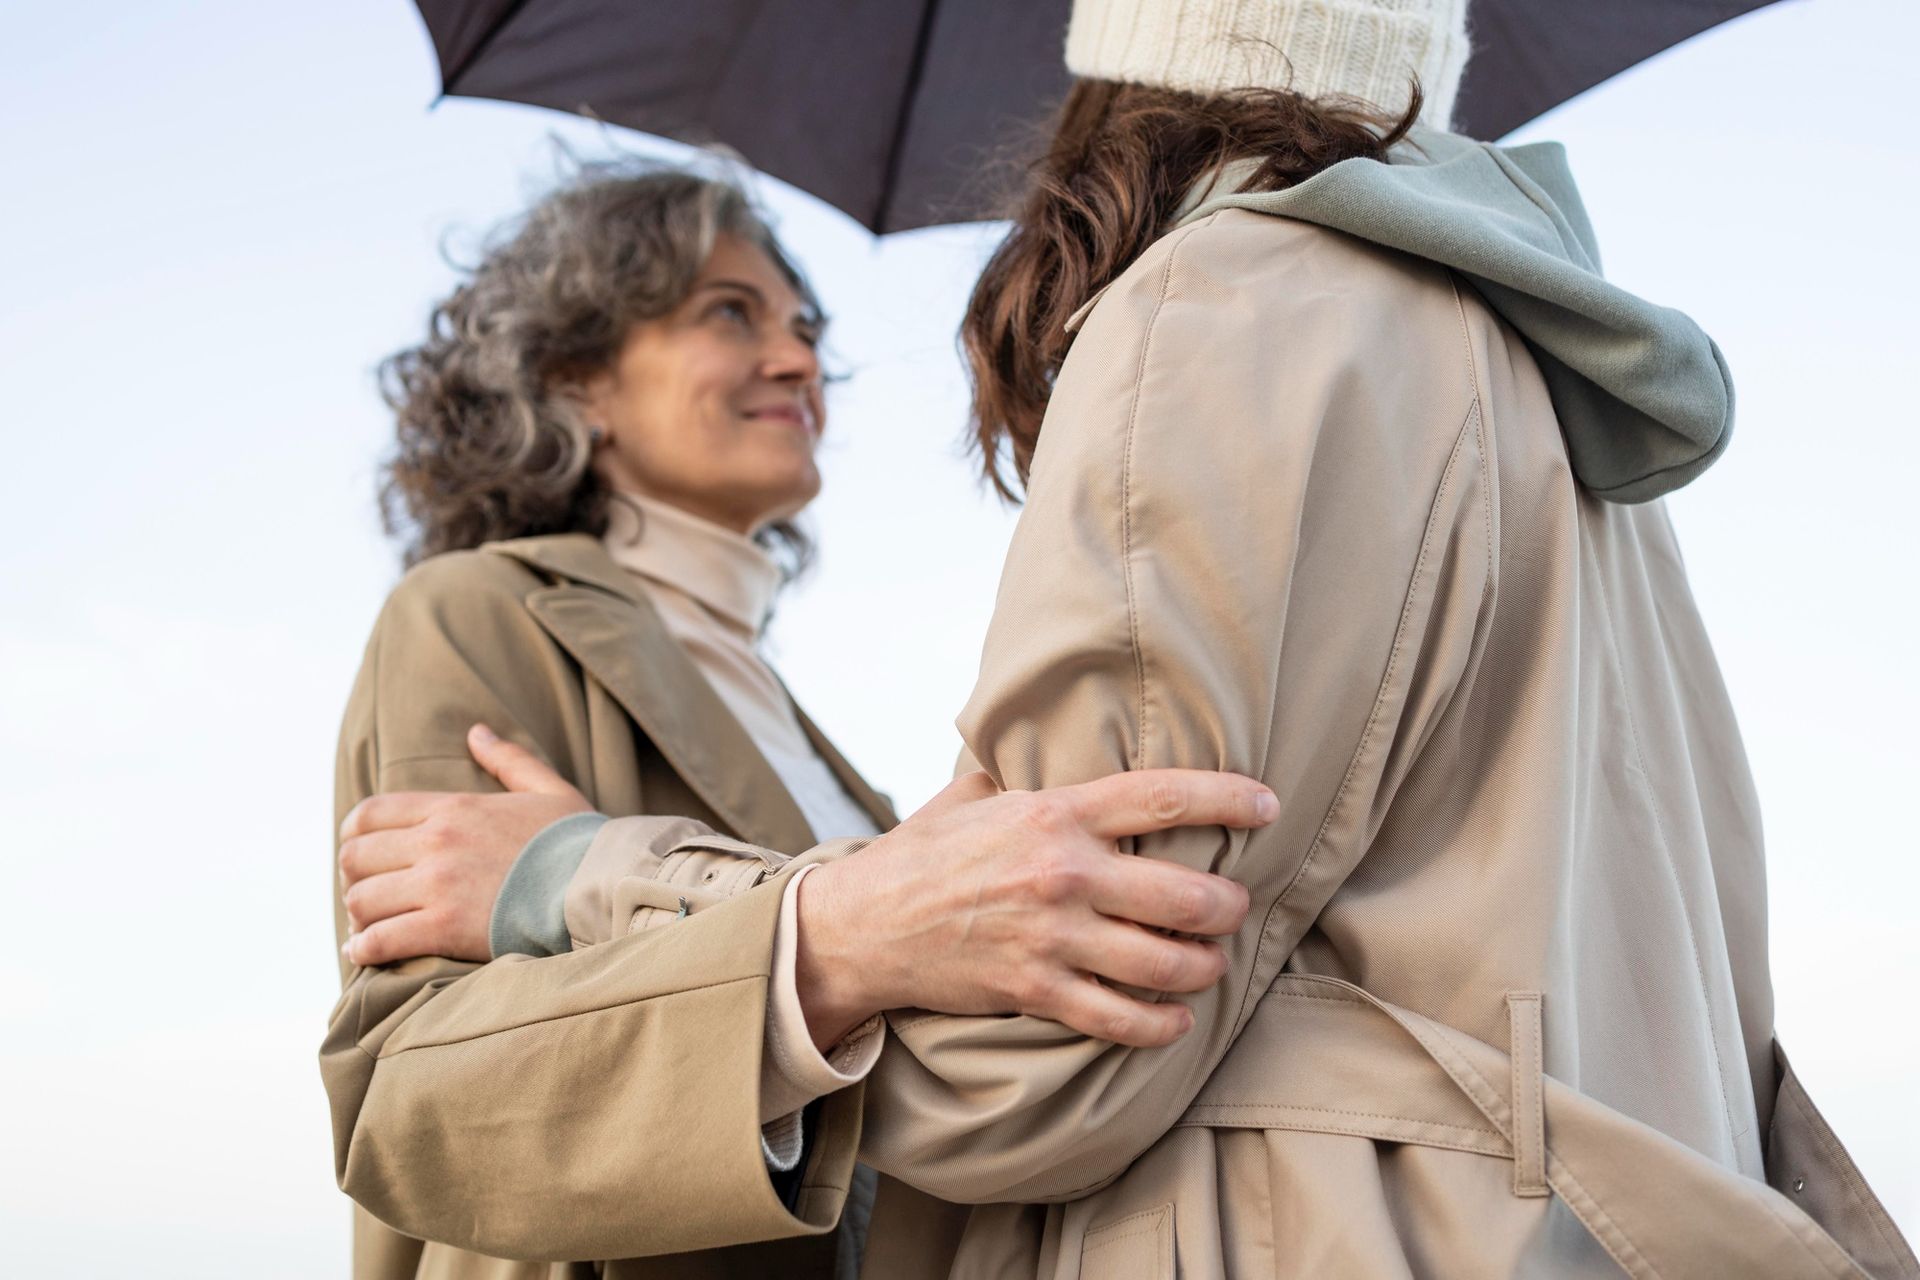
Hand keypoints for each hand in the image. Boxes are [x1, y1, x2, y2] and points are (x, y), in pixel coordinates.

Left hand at [337, 724, 590, 966]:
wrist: (600, 884)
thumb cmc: (577, 841)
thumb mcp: (547, 789)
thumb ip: (507, 760)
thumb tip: (476, 732)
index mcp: (453, 808)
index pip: (370, 814)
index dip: (354, 837)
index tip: (364, 856)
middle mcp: (436, 842)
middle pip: (354, 857)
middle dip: (353, 878)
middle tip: (370, 895)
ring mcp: (438, 884)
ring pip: (361, 900)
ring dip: (358, 916)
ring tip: (368, 928)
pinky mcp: (444, 927)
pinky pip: (379, 940)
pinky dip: (363, 949)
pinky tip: (366, 953)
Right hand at [794, 769, 1271, 1049]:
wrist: (861, 926)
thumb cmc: (920, 857)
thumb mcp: (972, 798)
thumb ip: (1026, 781)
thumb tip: (1058, 757)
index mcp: (1053, 814)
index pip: (1162, 797)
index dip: (1228, 798)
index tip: (1267, 804)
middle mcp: (1062, 873)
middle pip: (1185, 894)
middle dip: (1228, 906)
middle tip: (1234, 908)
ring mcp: (1051, 937)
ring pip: (1165, 963)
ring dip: (1204, 967)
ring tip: (1210, 963)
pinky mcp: (1035, 990)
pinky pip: (1121, 1018)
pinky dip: (1161, 1024)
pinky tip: (1176, 1020)